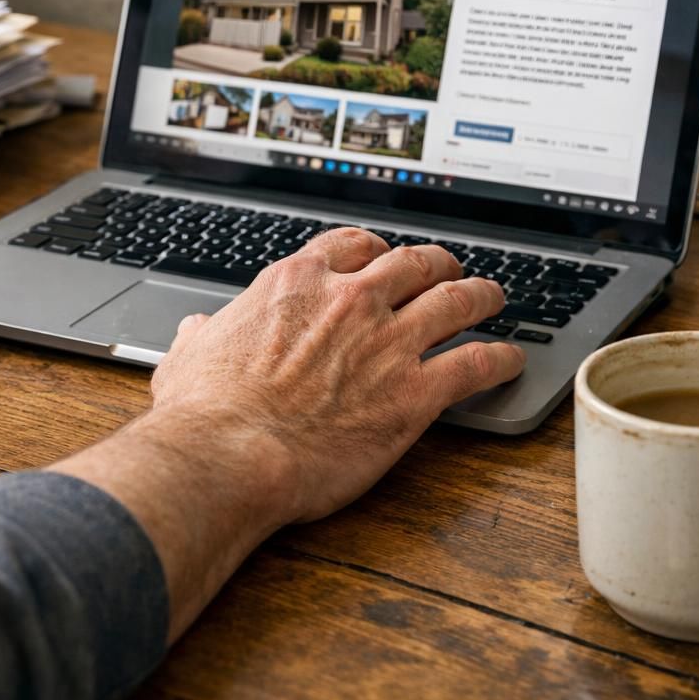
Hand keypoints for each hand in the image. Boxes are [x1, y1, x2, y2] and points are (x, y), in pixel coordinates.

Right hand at [49, 227, 522, 640]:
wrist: (229, 454)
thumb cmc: (205, 412)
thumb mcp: (187, 355)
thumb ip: (200, 335)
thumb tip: (194, 332)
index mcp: (296, 284)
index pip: (351, 245)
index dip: (374, 250)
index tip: (381, 258)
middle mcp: (350, 301)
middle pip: (414, 263)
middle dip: (436, 263)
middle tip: (447, 271)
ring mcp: (389, 343)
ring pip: (457, 300)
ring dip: (481, 295)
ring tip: (493, 297)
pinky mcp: (415, 393)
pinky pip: (476, 364)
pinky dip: (500, 359)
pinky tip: (510, 360)